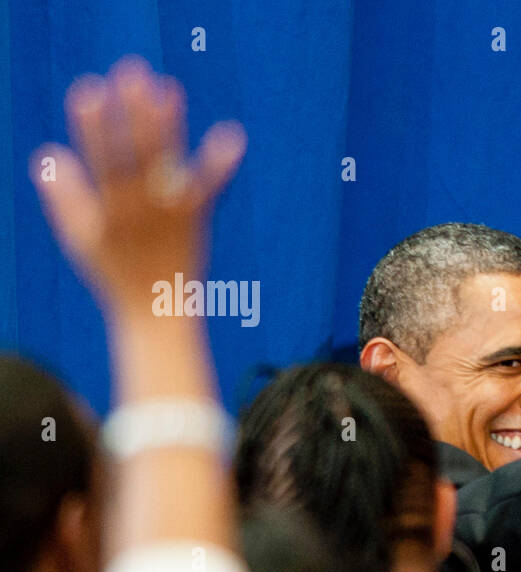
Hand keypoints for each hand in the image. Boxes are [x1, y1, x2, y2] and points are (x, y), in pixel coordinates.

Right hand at [30, 56, 244, 315]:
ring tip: (169, 87)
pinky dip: (220, 164)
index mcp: (106, 208)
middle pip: (135, 152)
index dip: (93, 125)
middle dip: (133, 112)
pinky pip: (209, 188)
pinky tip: (233, 136)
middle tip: (133, 71)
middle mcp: (138, 207)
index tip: (89, 90)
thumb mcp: (78, 237)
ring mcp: (169, 213)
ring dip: (169, 124)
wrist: (155, 313)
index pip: (97, 158)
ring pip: (167, 162)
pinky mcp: (195, 219)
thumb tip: (48, 153)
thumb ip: (63, 197)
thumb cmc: (113, 271)